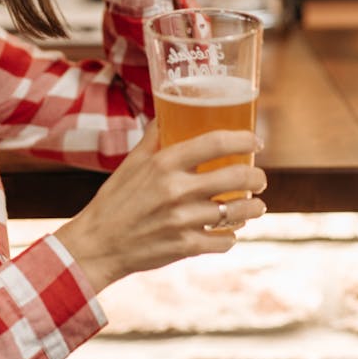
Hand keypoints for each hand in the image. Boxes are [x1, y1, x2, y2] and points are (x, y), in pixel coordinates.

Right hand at [56, 124, 266, 293]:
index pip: (216, 142)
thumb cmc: (115, 200)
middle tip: (259, 179)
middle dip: (258, 177)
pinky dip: (231, 236)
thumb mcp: (131, 163)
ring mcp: (183, 220)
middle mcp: (176, 190)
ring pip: (239, 211)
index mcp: (164, 163)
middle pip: (238, 176)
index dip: (244, 139)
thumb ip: (155, 138)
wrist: (97, 244)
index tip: (256, 142)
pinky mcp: (185, 247)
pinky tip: (228, 231)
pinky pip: (225, 241)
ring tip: (255, 206)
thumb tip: (169, 111)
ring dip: (254, 208)